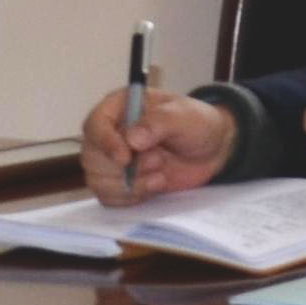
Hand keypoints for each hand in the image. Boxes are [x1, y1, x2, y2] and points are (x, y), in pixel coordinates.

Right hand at [81, 88, 234, 202]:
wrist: (213, 149)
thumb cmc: (197, 123)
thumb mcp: (183, 116)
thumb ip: (158, 123)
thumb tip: (131, 139)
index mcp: (119, 107)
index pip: (94, 125)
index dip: (105, 144)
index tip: (125, 158)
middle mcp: (109, 133)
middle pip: (91, 158)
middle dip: (124, 168)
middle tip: (157, 160)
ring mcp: (112, 160)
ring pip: (97, 180)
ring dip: (131, 183)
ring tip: (160, 172)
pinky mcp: (120, 182)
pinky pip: (108, 197)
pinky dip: (131, 197)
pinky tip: (155, 185)